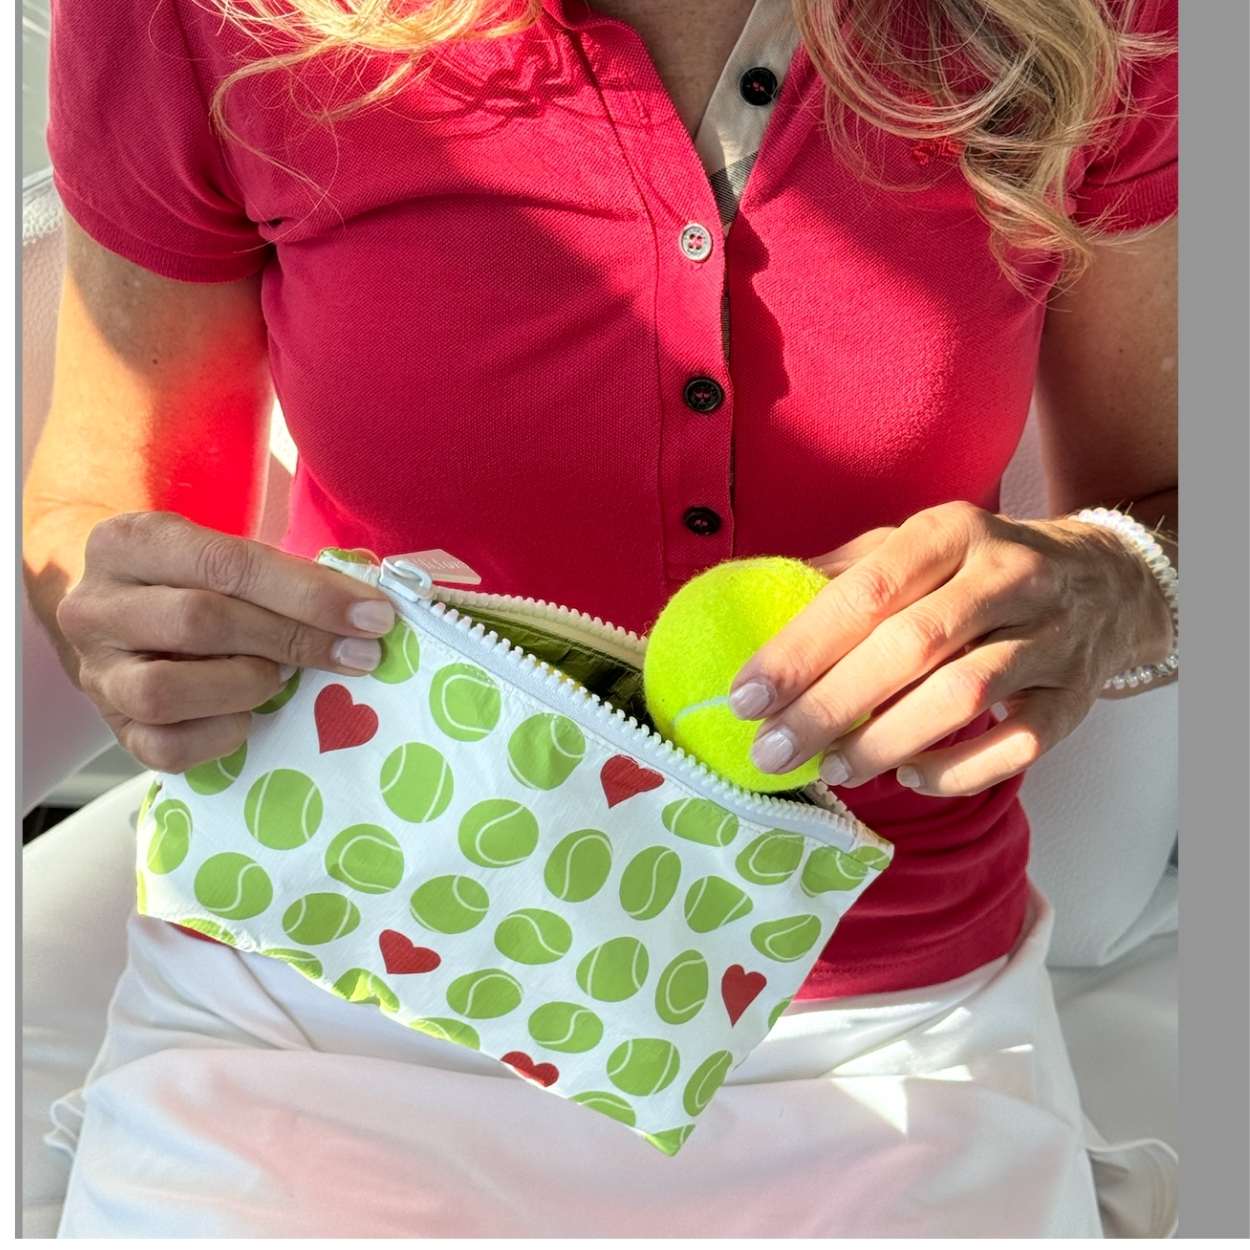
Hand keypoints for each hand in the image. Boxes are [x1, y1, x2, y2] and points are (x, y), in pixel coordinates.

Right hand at [55, 511, 396, 771]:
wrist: (130, 623)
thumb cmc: (199, 585)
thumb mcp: (228, 559)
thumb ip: (288, 577)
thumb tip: (370, 611)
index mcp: (128, 542)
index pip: (228, 564)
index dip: (309, 594)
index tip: (374, 616)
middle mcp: (95, 605)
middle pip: (201, 622)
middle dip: (294, 640)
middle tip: (358, 654)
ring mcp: (96, 673)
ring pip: (165, 691)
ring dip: (246, 685)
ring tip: (280, 679)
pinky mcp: (112, 729)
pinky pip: (167, 747)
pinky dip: (222, 735)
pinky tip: (249, 717)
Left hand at [729, 501, 1173, 796]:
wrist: (1108, 581)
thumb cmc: (977, 569)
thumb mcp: (916, 546)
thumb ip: (846, 573)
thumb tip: (760, 604)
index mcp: (952, 532)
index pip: (868, 590)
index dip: (802, 647)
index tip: (748, 696)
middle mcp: (1008, 575)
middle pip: (910, 647)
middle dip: (830, 706)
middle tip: (771, 751)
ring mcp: (1052, 637)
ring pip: (963, 696)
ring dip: (885, 742)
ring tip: (830, 770)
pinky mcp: (1077, 696)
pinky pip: (1018, 745)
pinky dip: (958, 770)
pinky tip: (910, 777)